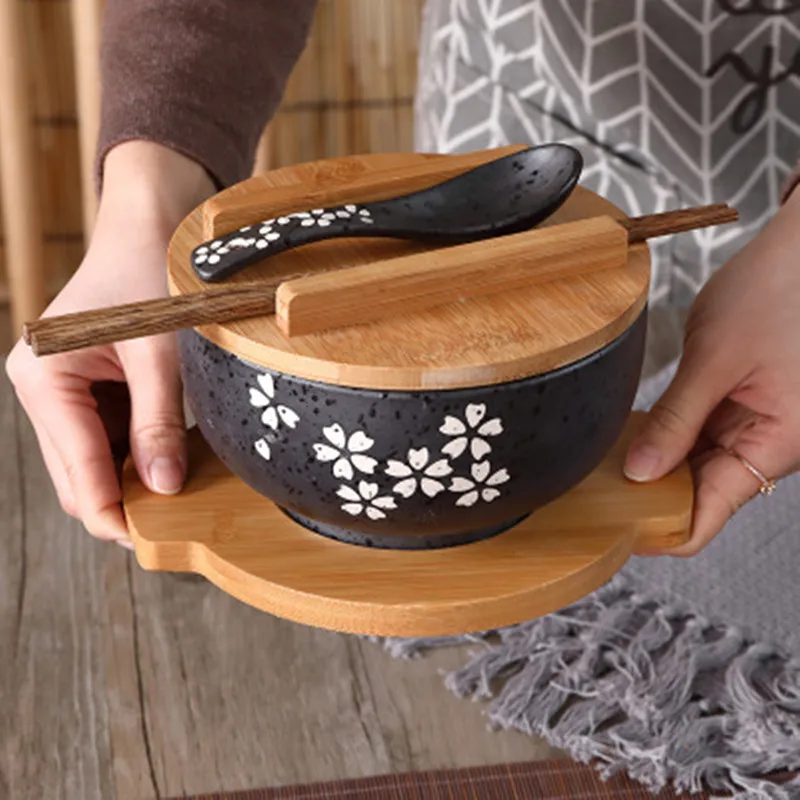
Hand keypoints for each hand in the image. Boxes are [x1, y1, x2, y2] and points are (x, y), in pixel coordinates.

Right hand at [6, 142, 213, 545]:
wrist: (149, 228)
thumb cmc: (150, 275)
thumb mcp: (161, 353)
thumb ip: (158, 421)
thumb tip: (164, 488)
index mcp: (44, 377)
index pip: (77, 467)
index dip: (110, 510)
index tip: (148, 542)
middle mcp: (44, 389)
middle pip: (77, 474)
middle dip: (119, 503)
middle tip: (171, 530)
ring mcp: (64, 394)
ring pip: (92, 463)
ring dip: (129, 484)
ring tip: (177, 501)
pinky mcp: (88, 393)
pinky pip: (108, 441)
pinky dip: (136, 458)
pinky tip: (170, 465)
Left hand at [624, 190, 799, 555]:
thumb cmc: (779, 292)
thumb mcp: (715, 359)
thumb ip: (676, 420)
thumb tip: (639, 472)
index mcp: (776, 444)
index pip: (708, 514)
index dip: (660, 530)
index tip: (612, 531)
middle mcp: (770, 445)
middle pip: (702, 495)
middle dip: (650, 497)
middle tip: (592, 494)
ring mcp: (758, 426)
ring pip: (700, 467)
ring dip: (658, 467)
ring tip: (603, 465)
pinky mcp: (746, 406)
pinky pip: (704, 437)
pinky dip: (671, 439)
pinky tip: (633, 435)